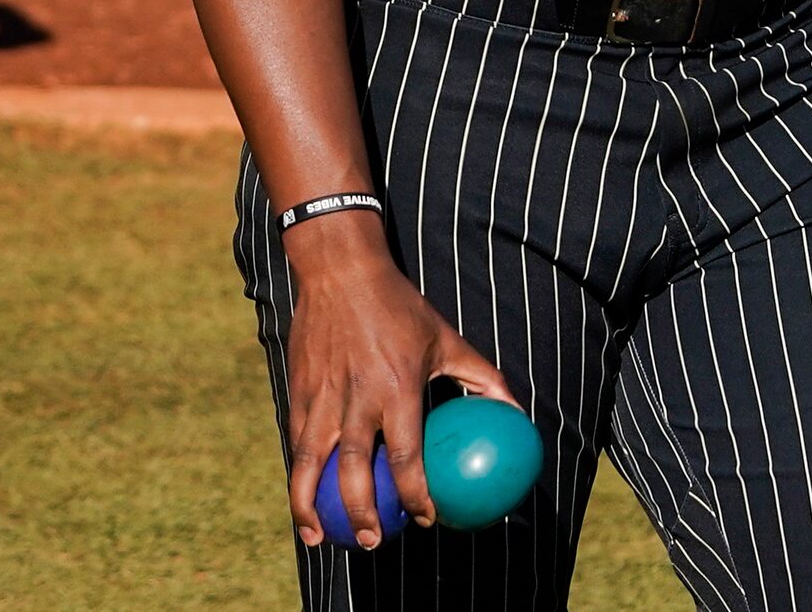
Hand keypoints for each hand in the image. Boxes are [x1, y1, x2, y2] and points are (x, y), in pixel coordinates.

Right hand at [283, 222, 516, 547]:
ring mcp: (322, 395)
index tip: (425, 518)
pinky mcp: (298, 387)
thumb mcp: (447, 339)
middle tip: (373, 542)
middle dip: (362, 515)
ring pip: (311, 462)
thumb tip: (516, 413)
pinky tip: (302, 493)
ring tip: (319, 538)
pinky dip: (297, 470)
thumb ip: (483, 377)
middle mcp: (356, 398)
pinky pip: (295, 438)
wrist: (339, 270)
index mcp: (397, 390)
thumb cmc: (400, 306)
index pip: (406, 458)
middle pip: (354, 472)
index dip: (416, 495)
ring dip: (312, 505)